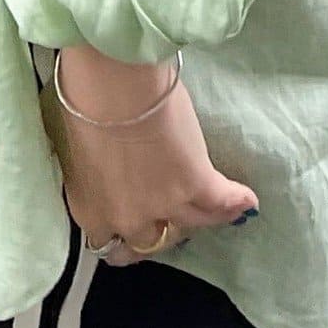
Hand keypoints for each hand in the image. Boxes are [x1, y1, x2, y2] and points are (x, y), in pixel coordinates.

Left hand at [39, 44, 257, 265]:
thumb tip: (108, 169)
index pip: (110, 243)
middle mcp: (129, 219)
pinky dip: (237, 200)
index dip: (125, 233)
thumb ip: (97, 174)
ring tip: (218, 209)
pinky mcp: (197, 184)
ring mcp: (166, 205)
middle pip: (154, 241)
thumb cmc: (84, 103)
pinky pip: (222, 201)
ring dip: (204, 217)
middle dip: (163, 229)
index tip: (133, 224)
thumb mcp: (80, 153)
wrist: (112, 84)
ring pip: (192, 223)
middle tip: (171, 217)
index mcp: (92, 211)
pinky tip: (248, 200)